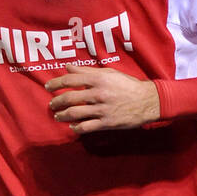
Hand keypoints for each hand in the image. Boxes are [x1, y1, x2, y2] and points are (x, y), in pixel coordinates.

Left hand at [45, 65, 160, 133]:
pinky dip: (76, 128)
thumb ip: (87, 71)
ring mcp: (102, 109)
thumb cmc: (128, 85)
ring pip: (75, 113)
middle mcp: (98, 94)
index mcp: (99, 79)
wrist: (148, 101)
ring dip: (62, 115)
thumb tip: (68, 68)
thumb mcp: (109, 73)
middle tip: (52, 104)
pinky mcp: (107, 123)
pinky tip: (72, 127)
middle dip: (56, 102)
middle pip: (69, 98)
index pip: (70, 80)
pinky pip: (86, 127)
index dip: (55, 83)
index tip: (48, 87)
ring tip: (57, 116)